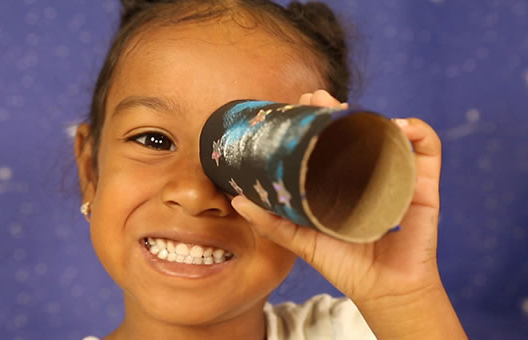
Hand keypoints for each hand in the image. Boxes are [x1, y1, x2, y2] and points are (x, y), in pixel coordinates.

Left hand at [231, 89, 442, 303]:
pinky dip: (418, 132)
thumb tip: (236, 201)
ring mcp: (397, 176)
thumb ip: (272, 222)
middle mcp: (369, 173)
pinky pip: (427, 150)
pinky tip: (399, 126)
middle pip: (358, 131)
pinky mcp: (423, 186)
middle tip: (317, 98)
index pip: (330, 142)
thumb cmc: (345, 265)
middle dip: (338, 110)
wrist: (384, 291)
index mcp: (341, 181)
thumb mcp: (302, 241)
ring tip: (351, 109)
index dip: (316, 121)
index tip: (299, 104)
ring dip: (373, 113)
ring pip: (389, 133)